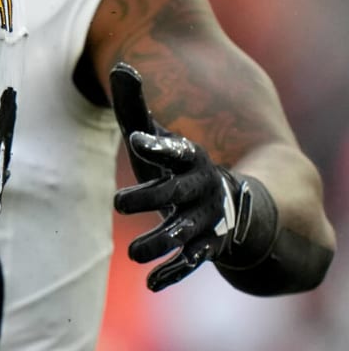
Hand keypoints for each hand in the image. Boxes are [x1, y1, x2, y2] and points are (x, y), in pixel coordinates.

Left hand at [110, 63, 256, 291]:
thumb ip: (136, 107)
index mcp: (190, 160)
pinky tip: (153, 283)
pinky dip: (173, 272)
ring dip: (159, 242)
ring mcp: (206, 220)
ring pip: (183, 233)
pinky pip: (191, 261)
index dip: (156, 144)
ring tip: (134, 252)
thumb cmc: (178, 166)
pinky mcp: (206, 247)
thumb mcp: (157, 138)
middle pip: (174, 194)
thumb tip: (121, 67)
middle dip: (148, 197)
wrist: (231, 203)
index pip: (175, 149)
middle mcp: (202, 190)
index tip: (134, 138)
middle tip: (117, 203)